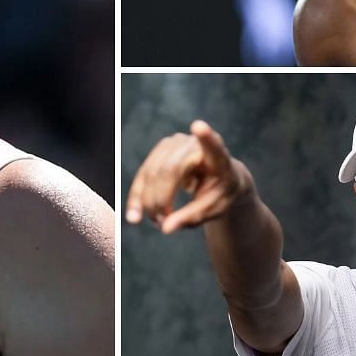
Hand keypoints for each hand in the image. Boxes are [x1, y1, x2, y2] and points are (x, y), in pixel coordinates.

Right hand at [125, 120, 252, 233]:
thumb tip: (166, 228)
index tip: (199, 127)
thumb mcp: (214, 210)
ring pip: (152, 170)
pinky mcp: (162, 149)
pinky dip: (138, 195)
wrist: (218, 179)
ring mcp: (176, 143)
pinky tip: (134, 215)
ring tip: (155, 222)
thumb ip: (192, 217)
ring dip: (147, 200)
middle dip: (160, 199)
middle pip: (171, 169)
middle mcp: (195, 144)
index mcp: (219, 158)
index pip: (214, 147)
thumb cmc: (220, 194)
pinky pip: (144, 173)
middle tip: (161, 225)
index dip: (206, 137)